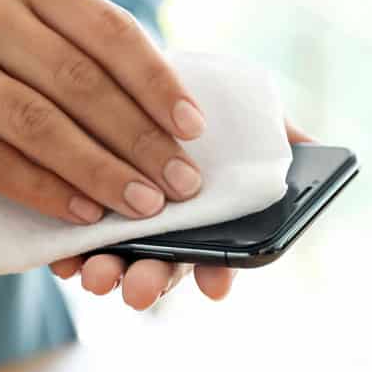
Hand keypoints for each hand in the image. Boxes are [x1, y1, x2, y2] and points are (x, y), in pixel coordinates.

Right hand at [0, 0, 204, 223]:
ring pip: (36, 122)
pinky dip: (44, 191)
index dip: (156, 83)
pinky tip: (83, 214)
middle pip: (77, 80)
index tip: (192, 130)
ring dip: (98, 171)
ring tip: (140, 206)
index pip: (107, 31)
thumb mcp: (24, 54)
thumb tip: (161, 129)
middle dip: (137, 139)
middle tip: (179, 184)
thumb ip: (80, 72)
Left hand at [51, 121, 314, 308]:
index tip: (214, 286)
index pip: (214, 252)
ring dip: (105, 269)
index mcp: (201, 214)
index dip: (216, 270)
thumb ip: (267, 136)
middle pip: (159, 262)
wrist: (125, 79)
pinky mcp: (76, 208)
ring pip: (113, 256)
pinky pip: (69, 237)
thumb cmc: (186, 106)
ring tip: (94, 275)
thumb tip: (309, 149)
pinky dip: (66, 249)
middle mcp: (160, 225)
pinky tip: (62, 254)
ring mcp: (117, 222)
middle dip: (151, 279)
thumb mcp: (234, 112)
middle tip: (139, 291)